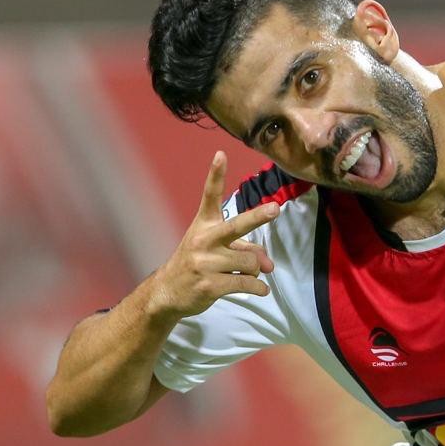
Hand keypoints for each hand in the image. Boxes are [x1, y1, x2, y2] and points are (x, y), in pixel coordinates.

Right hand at [150, 152, 278, 318]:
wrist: (168, 291)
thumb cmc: (198, 263)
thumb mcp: (217, 249)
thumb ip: (245, 250)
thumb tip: (269, 265)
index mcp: (204, 224)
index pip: (210, 195)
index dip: (216, 175)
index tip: (221, 154)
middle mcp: (204, 240)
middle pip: (236, 226)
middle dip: (258, 217)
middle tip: (276, 209)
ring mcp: (206, 263)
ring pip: (250, 262)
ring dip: (255, 271)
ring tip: (245, 274)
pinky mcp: (210, 285)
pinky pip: (246, 283)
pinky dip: (258, 288)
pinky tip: (259, 290)